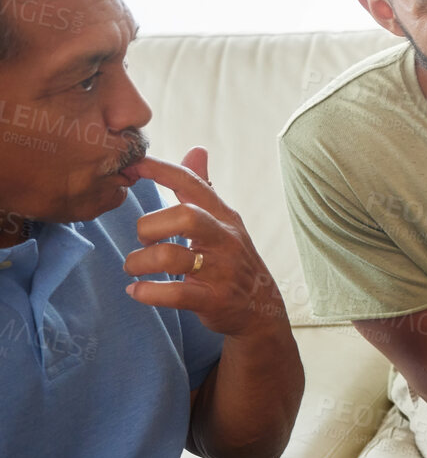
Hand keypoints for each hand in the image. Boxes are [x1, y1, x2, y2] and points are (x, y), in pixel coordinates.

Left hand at [123, 148, 284, 337]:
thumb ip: (204, 189)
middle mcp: (225, 240)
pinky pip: (175, 293)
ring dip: (140, 262)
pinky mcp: (214, 300)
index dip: (160, 170)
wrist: (261, 308)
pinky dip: (147, 292)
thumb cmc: (232, 261)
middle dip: (150, 225)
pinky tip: (137, 291)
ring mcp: (221, 271)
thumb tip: (196, 150)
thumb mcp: (224, 223)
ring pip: (171, 256)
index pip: (192, 184)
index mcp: (224, 217)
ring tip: (134, 268)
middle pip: (185, 216)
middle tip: (142, 238)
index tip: (133, 165)